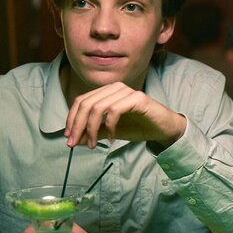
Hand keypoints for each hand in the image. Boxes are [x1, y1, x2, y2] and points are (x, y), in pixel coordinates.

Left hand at [64, 82, 186, 148]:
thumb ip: (93, 132)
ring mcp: (127, 91)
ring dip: (92, 129)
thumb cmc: (138, 126)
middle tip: (75, 144)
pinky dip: (110, 126)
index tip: (69, 138)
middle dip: (78, 125)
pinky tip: (112, 138)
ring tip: (94, 144)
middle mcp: (115, 87)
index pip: (81, 101)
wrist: (163, 128)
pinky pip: (115, 110)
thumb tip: (74, 139)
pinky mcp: (138, 98)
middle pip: (87, 104)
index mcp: (107, 91)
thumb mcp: (110, 131)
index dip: (71, 119)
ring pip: (98, 107)